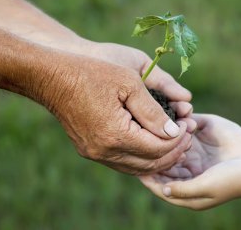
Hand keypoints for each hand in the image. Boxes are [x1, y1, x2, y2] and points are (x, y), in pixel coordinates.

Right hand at [40, 55, 191, 174]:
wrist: (53, 78)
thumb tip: (173, 132)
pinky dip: (142, 157)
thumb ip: (153, 111)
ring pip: (137, 168)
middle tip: (187, 136)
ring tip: (174, 141)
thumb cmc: (92, 73)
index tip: (187, 125)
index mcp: (116, 134)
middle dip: (173, 151)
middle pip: (150, 163)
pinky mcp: (91, 151)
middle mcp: (105, 151)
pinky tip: (151, 144)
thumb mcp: (129, 83)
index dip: (178, 138)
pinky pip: (123, 162)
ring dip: (159, 157)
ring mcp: (96, 154)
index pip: (158, 148)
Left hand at [139, 113, 240, 208]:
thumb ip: (181, 190)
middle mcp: (188, 168)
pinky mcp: (203, 134)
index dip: (149, 175)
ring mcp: (196, 150)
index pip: (161, 181)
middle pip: (164, 161)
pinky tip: (182, 123)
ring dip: (169, 138)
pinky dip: (182, 125)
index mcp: (188, 185)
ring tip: (170, 134)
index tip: (138, 164)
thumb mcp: (204, 189)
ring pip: (172, 143)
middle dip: (158, 153)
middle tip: (153, 144)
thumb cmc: (232, 180)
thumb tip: (162, 189)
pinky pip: (186, 128)